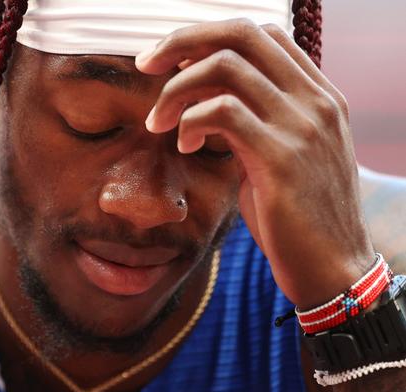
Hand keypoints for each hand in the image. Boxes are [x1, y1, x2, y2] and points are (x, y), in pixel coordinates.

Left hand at [136, 19, 374, 308]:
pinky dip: (190, 121)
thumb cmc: (298, 218)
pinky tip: (185, 147)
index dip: (209, 37)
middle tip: (147, 66)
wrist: (332, 268)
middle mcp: (315, 100)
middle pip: (241, 34)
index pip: (262, 34)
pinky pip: (222, 111)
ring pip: (225, 67)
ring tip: (158, 122)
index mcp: (318, 96)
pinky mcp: (281, 157)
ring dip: (176, 90)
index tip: (173, 61)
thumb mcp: (281, 157)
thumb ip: (256, 123)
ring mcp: (302, 125)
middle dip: (182, 42)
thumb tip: (205, 105)